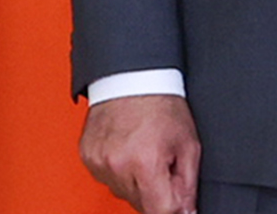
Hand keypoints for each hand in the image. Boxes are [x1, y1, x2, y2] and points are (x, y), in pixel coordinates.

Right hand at [81, 93, 199, 213]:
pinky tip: (128, 150)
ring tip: (143, 154)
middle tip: (162, 164)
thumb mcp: (188, 146)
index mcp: (145, 162)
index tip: (179, 201)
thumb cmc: (160, 104)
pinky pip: (107, 179)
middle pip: (142, 205)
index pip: (161, 212)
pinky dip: (119, 171)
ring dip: (136, 183)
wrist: (131, 76)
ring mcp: (99, 161)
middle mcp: (118, 164)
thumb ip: (188, 188)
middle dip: (156, 192)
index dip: (175, 209)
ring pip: (123, 194)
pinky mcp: (88, 157)